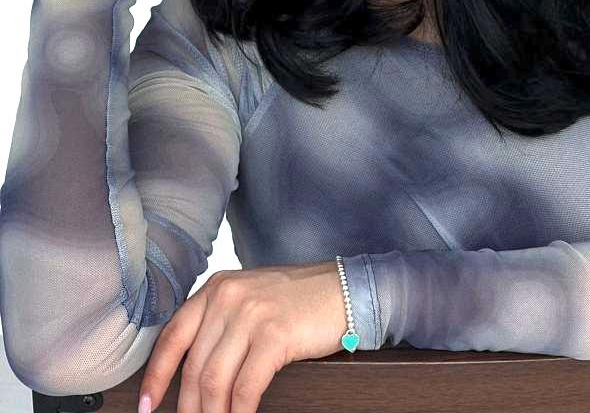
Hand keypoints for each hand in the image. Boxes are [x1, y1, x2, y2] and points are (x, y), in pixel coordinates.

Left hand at [137, 262, 348, 412]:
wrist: (343, 288)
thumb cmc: (297, 299)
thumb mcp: (249, 298)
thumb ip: (220, 321)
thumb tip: (193, 372)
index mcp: (216, 288)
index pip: (172, 336)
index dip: (156, 376)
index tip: (147, 406)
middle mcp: (227, 296)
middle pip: (194, 367)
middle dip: (188, 408)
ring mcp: (251, 314)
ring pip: (214, 380)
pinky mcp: (274, 334)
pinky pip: (245, 387)